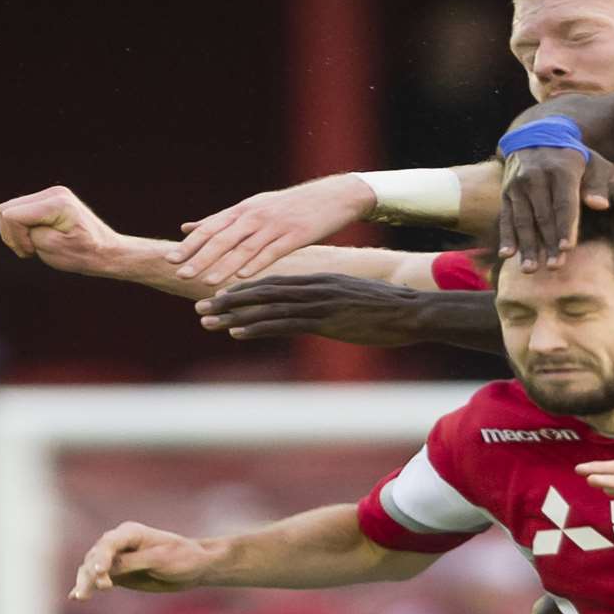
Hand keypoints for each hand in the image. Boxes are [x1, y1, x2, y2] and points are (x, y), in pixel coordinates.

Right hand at [0, 185, 121, 270]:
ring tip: (32, 247)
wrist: (107, 252)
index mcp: (57, 203)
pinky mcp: (47, 201)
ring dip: (14, 232)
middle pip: (5, 210)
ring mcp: (50, 194)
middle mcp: (53, 193)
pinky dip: (20, 229)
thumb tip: (11, 220)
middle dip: (11, 234)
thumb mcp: (53, 249)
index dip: (15, 237)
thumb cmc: (84, 254)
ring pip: (7, 210)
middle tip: (30, 251)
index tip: (32, 251)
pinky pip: (17, 212)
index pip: (12, 215)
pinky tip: (34, 240)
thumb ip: (29, 234)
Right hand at [72, 521, 214, 599]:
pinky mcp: (118, 574)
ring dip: (85, 582)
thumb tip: (106, 570)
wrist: (196, 566)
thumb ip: (132, 563)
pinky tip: (74, 596)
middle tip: (86, 593)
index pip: (108, 544)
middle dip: (88, 574)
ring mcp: (116, 558)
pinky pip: (98, 580)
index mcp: (130, 532)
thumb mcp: (160, 560)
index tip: (99, 574)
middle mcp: (119, 543)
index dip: (101, 558)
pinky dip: (87, 586)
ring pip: (92, 569)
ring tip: (81, 597)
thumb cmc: (182, 558)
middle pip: (94, 557)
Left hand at [171, 174, 377, 285]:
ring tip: (206, 282)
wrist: (333, 197)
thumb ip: (220, 220)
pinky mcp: (295, 235)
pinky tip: (244, 277)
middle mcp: (255, 216)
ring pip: (244, 248)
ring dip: (224, 266)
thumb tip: (186, 226)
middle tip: (181, 273)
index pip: (210, 228)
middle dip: (200, 257)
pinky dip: (257, 264)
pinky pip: (272, 252)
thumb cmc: (291, 206)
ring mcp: (275, 225)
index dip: (190, 244)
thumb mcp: (253, 207)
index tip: (170, 259)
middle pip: (222, 238)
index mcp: (243, 210)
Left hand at [195, 274, 426, 344]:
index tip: (222, 297)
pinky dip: (256, 327)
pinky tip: (236, 332)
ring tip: (207, 321)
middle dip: (229, 300)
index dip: (245, 290)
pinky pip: (283, 323)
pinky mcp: (324, 320)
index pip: (274, 283)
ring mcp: (317, 303)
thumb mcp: (354, 301)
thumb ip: (332, 303)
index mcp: (319, 282)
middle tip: (201, 307)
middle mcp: (313, 288)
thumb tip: (320, 313)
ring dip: (233, 315)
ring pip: (265, 307)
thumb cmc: (388, 310)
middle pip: (261, 292)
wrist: (412, 311)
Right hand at [497, 147, 613, 271]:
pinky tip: (507, 255)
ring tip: (530, 269)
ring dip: (527, 246)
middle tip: (554, 267)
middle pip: (543, 216)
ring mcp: (519, 185)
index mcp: (561, 170)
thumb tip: (599, 205)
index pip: (564, 203)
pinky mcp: (506, 192)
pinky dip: (506, 236)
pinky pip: (506, 217)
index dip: (565, 227)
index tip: (566, 249)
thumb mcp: (592, 162)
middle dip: (548, 244)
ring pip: (523, 220)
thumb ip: (598, 183)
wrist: (534, 136)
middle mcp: (537, 177)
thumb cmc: (572, 157)